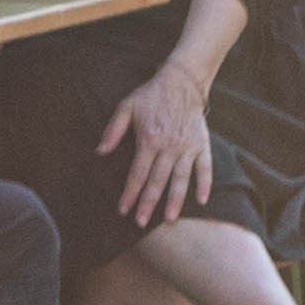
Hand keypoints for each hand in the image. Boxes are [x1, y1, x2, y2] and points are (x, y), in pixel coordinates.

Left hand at [98, 65, 217, 230]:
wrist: (182, 81)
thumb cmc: (151, 95)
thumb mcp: (126, 107)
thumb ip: (113, 130)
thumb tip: (99, 151)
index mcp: (149, 139)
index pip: (137, 173)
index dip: (129, 193)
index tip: (123, 210)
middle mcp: (169, 146)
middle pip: (157, 181)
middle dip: (148, 203)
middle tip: (141, 223)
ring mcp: (187, 147)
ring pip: (181, 179)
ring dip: (174, 200)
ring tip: (169, 219)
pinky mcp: (202, 144)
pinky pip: (205, 168)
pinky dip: (205, 184)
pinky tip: (201, 201)